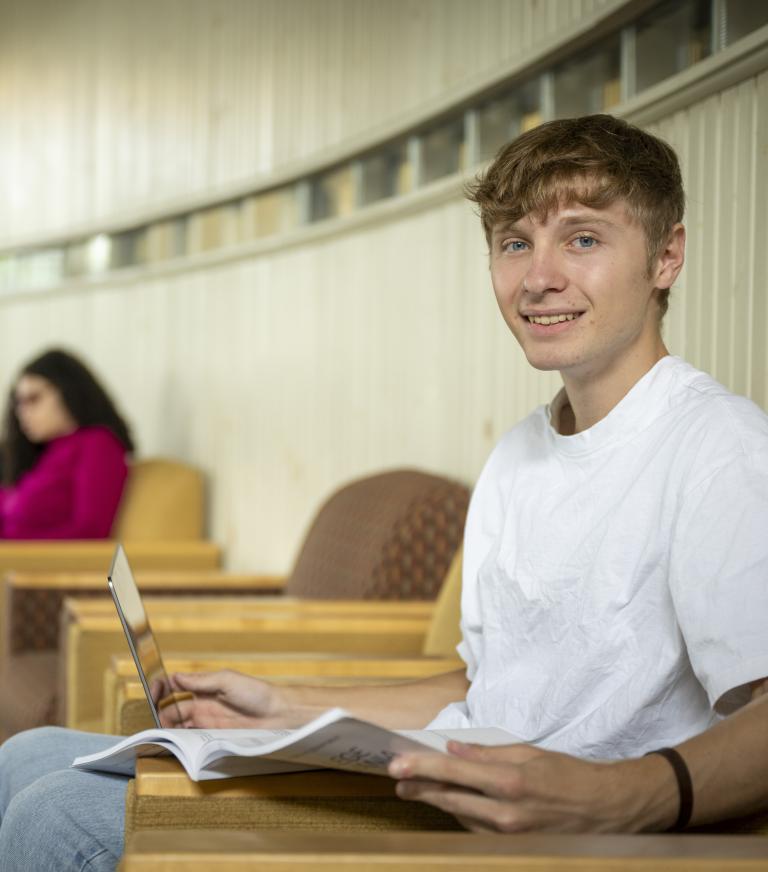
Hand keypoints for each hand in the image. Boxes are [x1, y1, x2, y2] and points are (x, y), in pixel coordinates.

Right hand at [158, 669, 298, 728]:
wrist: (276, 715)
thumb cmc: (256, 693)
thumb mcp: (227, 680)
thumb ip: (201, 681)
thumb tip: (176, 677)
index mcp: (204, 686)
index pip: (174, 685)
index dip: (161, 687)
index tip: (153, 693)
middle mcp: (202, 703)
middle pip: (171, 708)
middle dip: (161, 713)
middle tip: (159, 721)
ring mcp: (206, 721)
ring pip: (178, 725)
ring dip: (169, 729)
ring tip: (166, 734)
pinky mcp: (212, 736)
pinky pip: (191, 739)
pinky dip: (181, 741)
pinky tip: (179, 743)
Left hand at [388, 741, 675, 833]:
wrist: (605, 811)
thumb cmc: (569, 776)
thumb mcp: (529, 753)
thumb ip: (488, 753)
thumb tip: (454, 750)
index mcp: (510, 782)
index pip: (454, 773)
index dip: (422, 768)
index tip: (397, 764)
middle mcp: (505, 814)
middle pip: (450, 799)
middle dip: (420, 788)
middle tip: (397, 778)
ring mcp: (508, 837)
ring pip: (460, 816)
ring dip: (436, 801)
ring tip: (416, 788)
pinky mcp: (512, 848)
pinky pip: (476, 830)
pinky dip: (461, 814)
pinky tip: (450, 802)